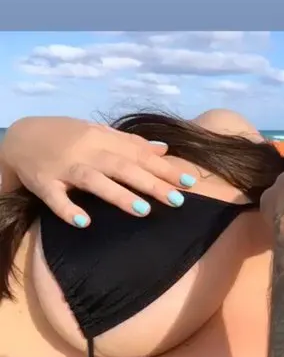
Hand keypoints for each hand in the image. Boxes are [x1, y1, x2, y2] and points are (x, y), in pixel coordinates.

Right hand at [0, 116, 193, 225]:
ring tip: (143, 211)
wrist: (20, 137)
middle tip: (178, 200)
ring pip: (93, 181)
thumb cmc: (66, 137)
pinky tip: (84, 222)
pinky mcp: (43, 184)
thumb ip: (130, 143)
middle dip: (151, 183)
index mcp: (102, 139)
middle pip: (122, 167)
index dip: (164, 168)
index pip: (138, 154)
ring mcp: (64, 168)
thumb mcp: (97, 133)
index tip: (189, 182)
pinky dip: (68, 210)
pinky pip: (56, 198)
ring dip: (118, 195)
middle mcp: (86, 152)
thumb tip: (164, 149)